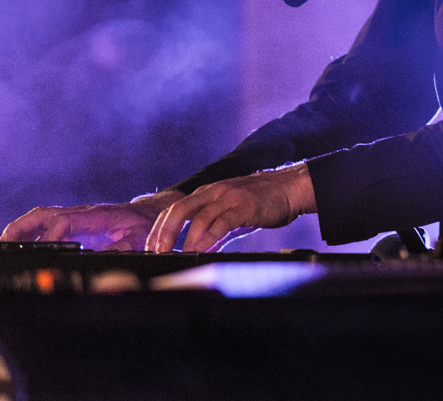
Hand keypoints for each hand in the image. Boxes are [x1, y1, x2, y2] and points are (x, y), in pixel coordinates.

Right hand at [0, 190, 184, 249]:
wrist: (151, 212)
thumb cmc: (145, 224)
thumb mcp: (140, 237)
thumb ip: (124, 248)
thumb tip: (105, 259)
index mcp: (96, 216)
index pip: (65, 221)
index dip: (51, 234)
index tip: (42, 249)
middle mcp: (82, 212)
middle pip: (45, 214)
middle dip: (23, 227)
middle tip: (5, 242)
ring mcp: (76, 214)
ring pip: (42, 216)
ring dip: (21, 228)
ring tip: (3, 243)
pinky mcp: (73, 220)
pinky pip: (46, 222)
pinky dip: (29, 230)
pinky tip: (19, 243)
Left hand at [145, 164, 315, 252]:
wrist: (290, 188)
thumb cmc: (261, 201)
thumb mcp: (231, 212)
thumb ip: (214, 229)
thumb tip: (197, 250)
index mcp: (207, 193)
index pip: (173, 209)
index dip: (159, 229)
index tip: (151, 248)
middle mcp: (214, 192)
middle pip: (179, 210)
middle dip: (164, 233)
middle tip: (157, 252)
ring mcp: (229, 197)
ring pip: (200, 217)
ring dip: (187, 239)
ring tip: (179, 255)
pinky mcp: (246, 206)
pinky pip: (223, 222)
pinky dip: (211, 237)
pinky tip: (203, 249)